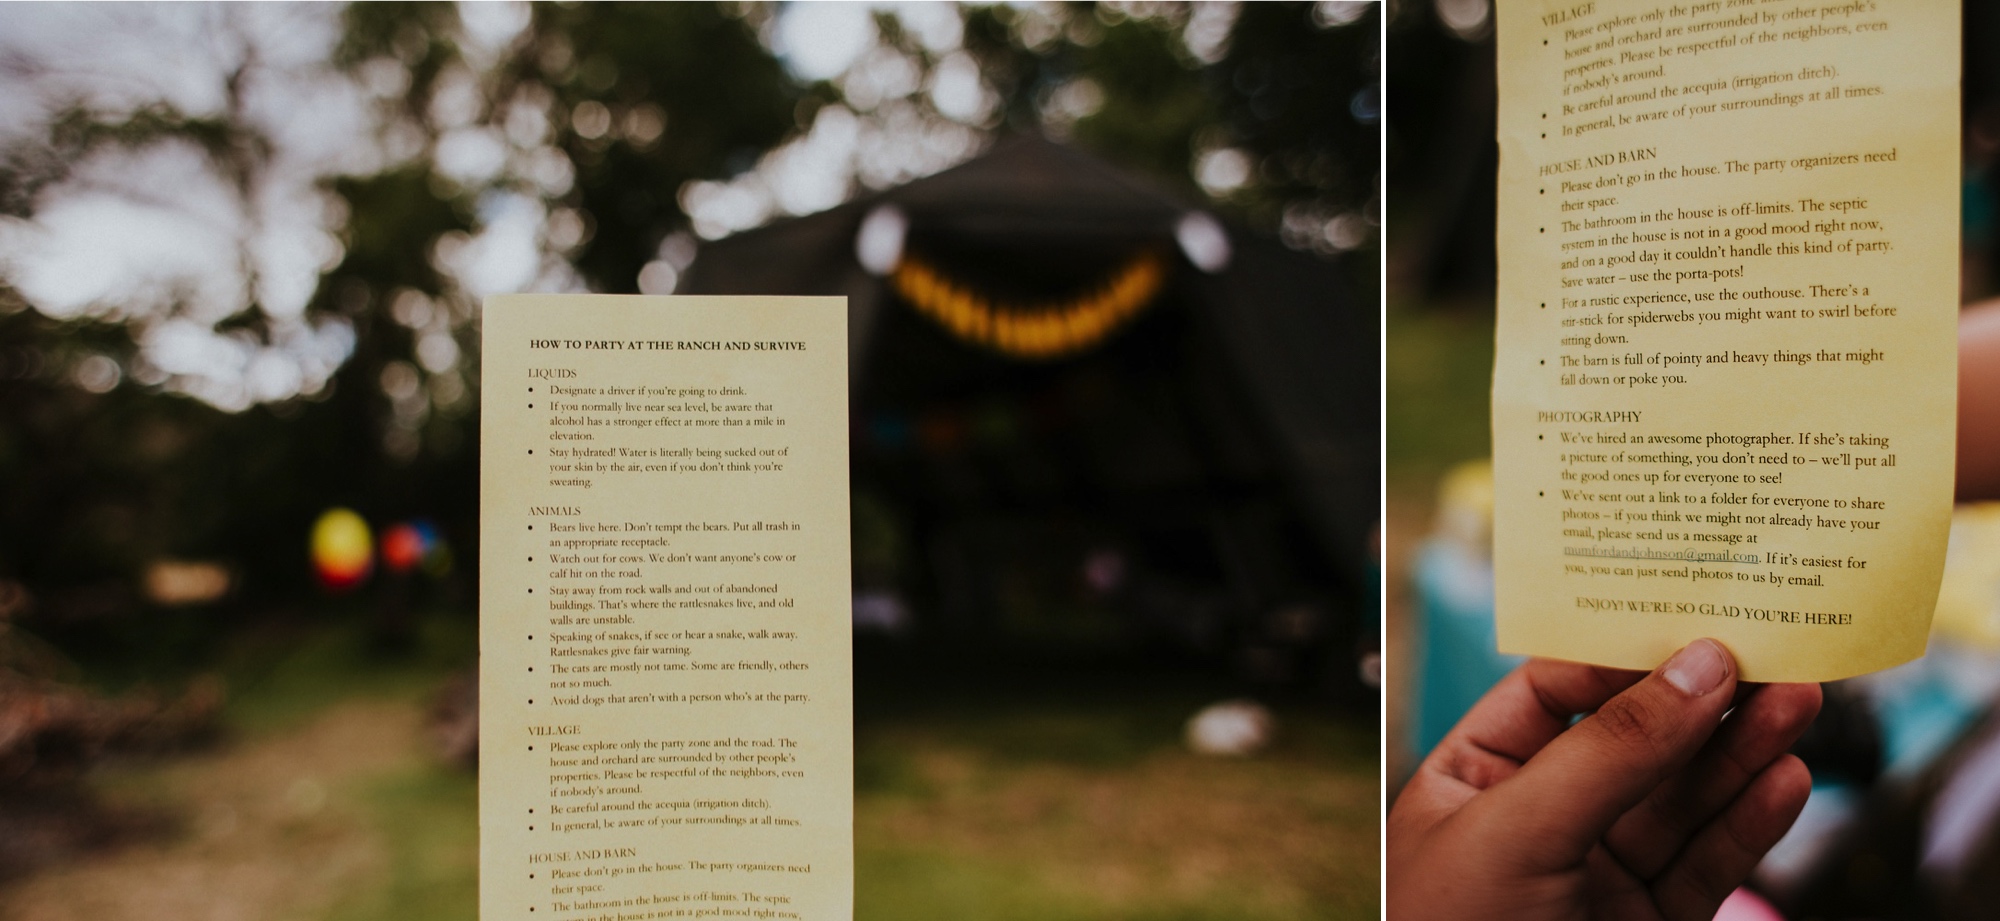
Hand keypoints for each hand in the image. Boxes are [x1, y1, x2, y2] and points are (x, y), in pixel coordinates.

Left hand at [1388, 639, 1821, 919]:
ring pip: (1681, 798)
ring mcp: (1596, 873)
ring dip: (1740, 751)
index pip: (1553, 692)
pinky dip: (1749, 822)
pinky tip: (1785, 779)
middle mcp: (1536, 819)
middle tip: (1771, 652)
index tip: (1691, 619)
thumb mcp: (1518, 830)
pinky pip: (1707, 861)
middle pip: (1633, 739)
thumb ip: (1610, 749)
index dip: (1622, 653)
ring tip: (1798, 702)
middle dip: (1701, 699)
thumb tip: (1693, 665)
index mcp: (1471, 780)